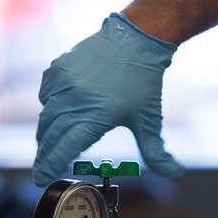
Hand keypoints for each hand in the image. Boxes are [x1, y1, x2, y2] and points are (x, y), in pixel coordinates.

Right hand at [33, 13, 183, 185]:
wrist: (136, 38)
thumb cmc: (143, 81)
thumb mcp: (150, 121)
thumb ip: (157, 153)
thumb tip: (176, 173)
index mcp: (97, 116)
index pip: (65, 148)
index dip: (50, 166)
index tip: (41, 178)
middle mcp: (76, 100)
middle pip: (50, 136)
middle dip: (43, 157)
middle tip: (40, 170)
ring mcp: (64, 83)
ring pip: (45, 117)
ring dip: (45, 134)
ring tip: (48, 145)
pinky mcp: (57, 69)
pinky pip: (45, 96)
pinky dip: (48, 107)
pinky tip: (57, 112)